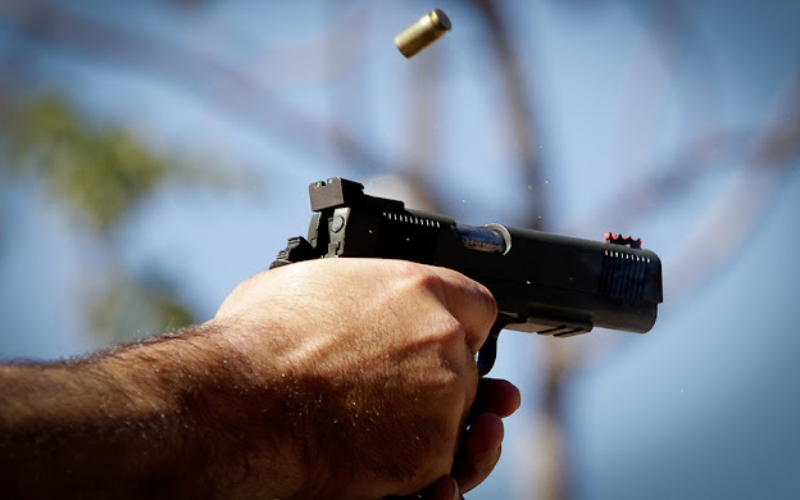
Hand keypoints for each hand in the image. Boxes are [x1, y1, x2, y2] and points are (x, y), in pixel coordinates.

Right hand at [208, 258, 503, 498]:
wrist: (242, 402)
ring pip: (462, 413)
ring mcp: (444, 397)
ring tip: (399, 424)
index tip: (441, 338)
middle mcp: (444, 337)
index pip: (477, 305)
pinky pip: (441, 458)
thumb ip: (353, 290)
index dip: (457, 324)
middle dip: (441, 374)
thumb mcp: (310, 283)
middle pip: (470, 362)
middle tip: (401, 386)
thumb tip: (342, 298)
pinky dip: (418, 460)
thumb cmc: (261, 340)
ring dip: (436, 419)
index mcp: (420, 288)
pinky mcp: (429, 452)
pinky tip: (382, 451)